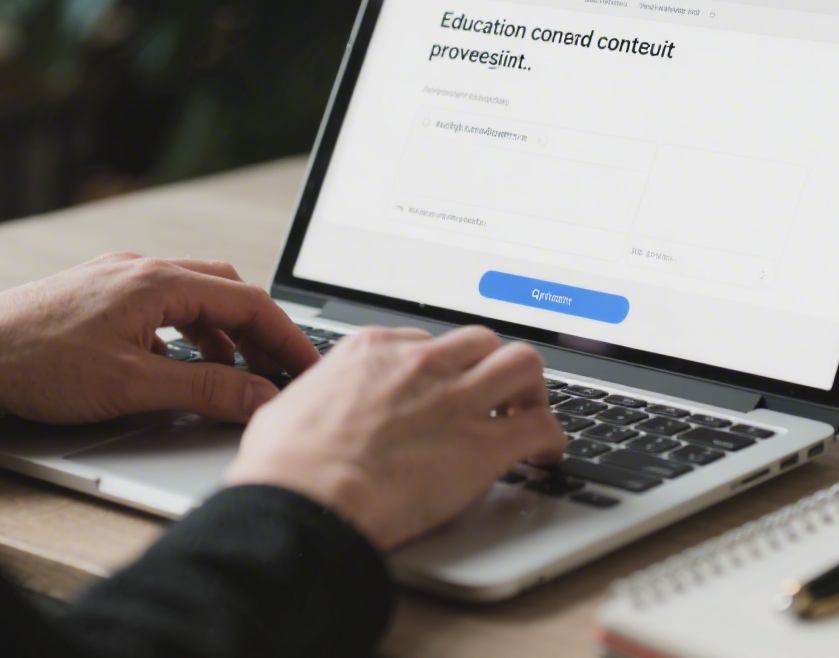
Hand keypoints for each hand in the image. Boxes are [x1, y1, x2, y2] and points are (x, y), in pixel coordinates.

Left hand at [0, 253, 318, 426]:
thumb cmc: (34, 363)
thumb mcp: (133, 386)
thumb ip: (206, 390)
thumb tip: (260, 397)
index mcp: (158, 281)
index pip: (249, 301)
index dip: (288, 337)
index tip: (309, 367)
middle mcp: (142, 269)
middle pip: (228, 291)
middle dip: (261, 331)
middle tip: (279, 370)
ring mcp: (118, 279)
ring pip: (196, 297)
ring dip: (224, 334)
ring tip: (235, 375)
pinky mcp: (99, 295)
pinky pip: (164, 306)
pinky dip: (189, 334)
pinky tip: (180, 366)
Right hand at [224, 325, 566, 549]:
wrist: (306, 498)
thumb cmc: (286, 465)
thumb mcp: (290, 406)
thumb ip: (317, 398)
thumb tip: (308, 410)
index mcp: (374, 350)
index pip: (426, 341)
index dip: (440, 368)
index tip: (442, 388)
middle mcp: (421, 364)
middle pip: (481, 342)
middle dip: (490, 367)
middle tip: (492, 397)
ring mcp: (456, 400)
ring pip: (523, 365)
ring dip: (531, 390)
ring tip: (527, 415)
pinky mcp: (483, 445)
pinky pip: (540, 426)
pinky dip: (551, 439)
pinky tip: (546, 456)